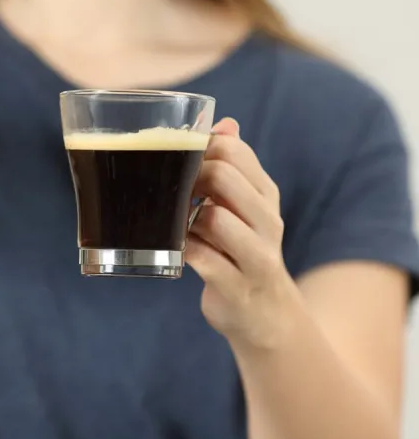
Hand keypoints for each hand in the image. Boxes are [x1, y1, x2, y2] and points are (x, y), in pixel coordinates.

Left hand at [186, 118, 301, 349]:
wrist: (267, 316)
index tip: (177, 162)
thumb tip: (224, 123)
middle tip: (171, 191)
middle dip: (188, 178)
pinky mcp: (236, 286)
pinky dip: (181, 249)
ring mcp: (255, 255)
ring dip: (183, 218)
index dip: (197, 149)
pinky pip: (200, 257)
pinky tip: (175, 248)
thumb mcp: (246, 207)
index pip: (233, 150)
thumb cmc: (243, 250)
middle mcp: (267, 220)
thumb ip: (232, 167)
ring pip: (213, 217)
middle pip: (222, 176)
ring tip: (176, 223)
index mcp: (266, 193)